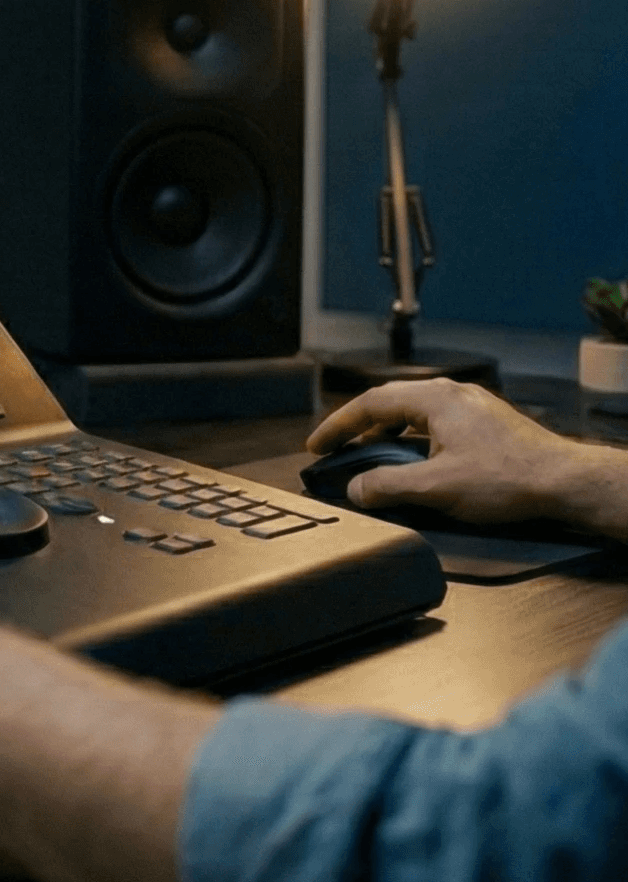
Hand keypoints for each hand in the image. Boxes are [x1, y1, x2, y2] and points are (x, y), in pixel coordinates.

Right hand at [307, 378, 619, 528]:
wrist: (565, 483)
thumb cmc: (507, 480)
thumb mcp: (436, 488)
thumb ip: (388, 486)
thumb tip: (356, 488)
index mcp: (434, 399)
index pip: (369, 404)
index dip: (337, 426)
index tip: (317, 445)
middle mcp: (451, 393)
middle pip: (388, 401)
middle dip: (357, 425)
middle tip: (336, 447)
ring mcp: (471, 404)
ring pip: (413, 410)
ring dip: (385, 431)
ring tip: (369, 453)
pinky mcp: (485, 421)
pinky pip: (434, 419)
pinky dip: (411, 435)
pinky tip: (413, 457)